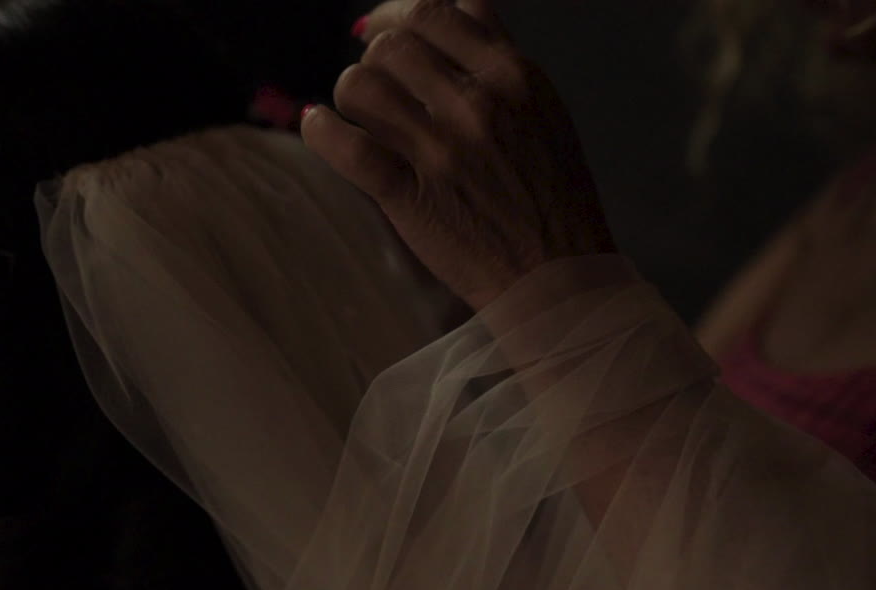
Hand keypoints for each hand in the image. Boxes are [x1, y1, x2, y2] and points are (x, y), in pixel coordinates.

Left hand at [302, 0, 614, 309]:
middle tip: (373, 85)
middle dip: (373, 59)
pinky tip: (318, 128)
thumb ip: (497, 58)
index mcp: (513, 76)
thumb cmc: (550, 196)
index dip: (393, 13)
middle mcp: (477, 105)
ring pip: (361, 86)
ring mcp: (442, 152)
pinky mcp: (410, 197)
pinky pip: (344, 146)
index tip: (378, 30)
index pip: (434, 11)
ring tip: (357, 116)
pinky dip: (320, 130)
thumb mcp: (543, 111)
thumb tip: (454, 6)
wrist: (557, 277)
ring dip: (348, 95)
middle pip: (391, 44)